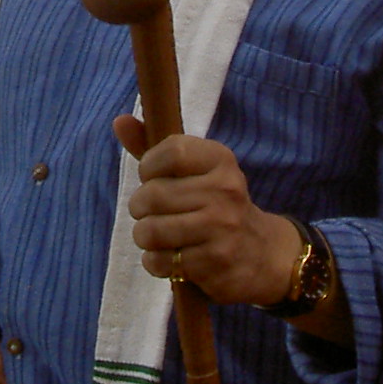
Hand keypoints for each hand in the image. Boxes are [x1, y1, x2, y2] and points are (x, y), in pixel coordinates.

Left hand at [117, 118, 298, 306]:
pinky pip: (160, 261)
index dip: (149, 167)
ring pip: (151, 231)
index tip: (154, 178)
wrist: (263, 253)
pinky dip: (156, 262)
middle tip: (151, 214)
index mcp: (220, 159)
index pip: (170, 152)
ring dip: (145, 237)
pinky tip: (172, 258)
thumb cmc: (215, 204)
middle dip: (140, 208)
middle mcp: (225, 189)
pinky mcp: (215, 262)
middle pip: (152, 195)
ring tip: (158, 237)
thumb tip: (119, 121)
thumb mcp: (193, 171)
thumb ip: (153, 146)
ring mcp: (222, 227)